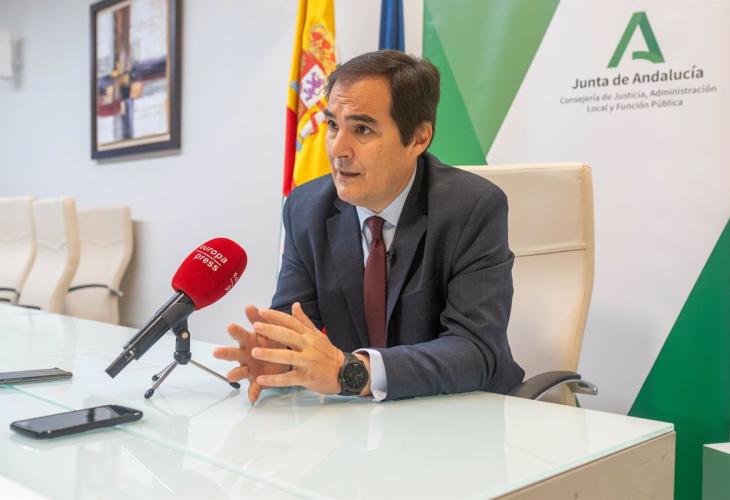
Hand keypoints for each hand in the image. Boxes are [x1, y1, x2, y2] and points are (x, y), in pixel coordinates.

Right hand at [213, 305, 288, 402]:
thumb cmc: (273, 344)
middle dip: (226, 351)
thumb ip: (268, 320)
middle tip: (218, 352)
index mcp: (252, 339)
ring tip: (230, 376)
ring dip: (234, 373)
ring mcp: (250, 367)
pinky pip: (253, 388)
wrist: (284, 361)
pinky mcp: (256, 380)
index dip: (249, 320)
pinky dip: (253, 392)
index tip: (249, 310)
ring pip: (238, 371)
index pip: (246, 329)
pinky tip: (252, 397)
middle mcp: (247, 353)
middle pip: (234, 351)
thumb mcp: (274, 330)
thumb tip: (261, 306)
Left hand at [250, 302, 368, 395]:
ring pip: (287, 357)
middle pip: (288, 336)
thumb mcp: (318, 335)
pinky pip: (289, 379)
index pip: (291, 322)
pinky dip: (275, 380)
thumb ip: (304, 321)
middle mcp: (308, 346)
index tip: (261, 311)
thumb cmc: (328, 353)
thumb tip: (295, 304)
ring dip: (270, 354)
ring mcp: (308, 362)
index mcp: (309, 335)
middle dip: (271, 330)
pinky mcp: (307, 378)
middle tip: (255, 325)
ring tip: (253, 352)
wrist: (346, 372)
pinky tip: (260, 379)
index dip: (276, 316)